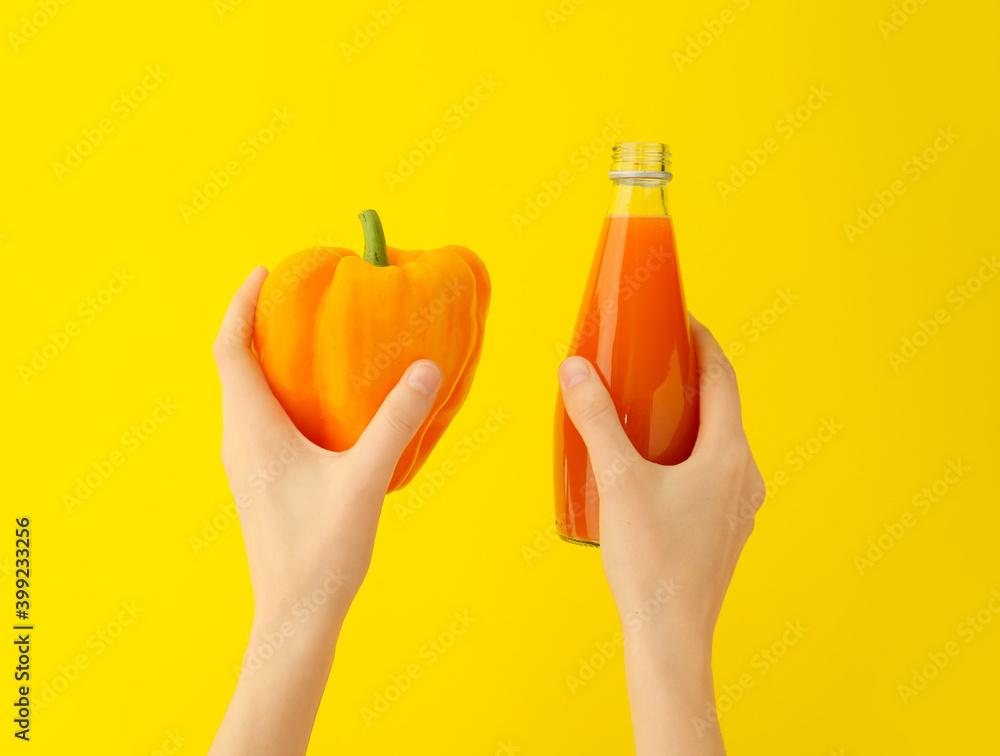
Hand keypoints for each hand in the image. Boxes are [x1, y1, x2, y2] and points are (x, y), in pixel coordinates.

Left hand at [209, 267, 442, 755]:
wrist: (296, 615)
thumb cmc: (322, 550)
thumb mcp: (365, 479)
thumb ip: (395, 422)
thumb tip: (425, 368)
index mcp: (252, 430)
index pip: (230, 350)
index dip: (240, 306)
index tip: (263, 273)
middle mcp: (239, 441)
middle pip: (234, 367)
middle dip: (256, 326)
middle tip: (296, 299)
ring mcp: (246, 464)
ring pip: (246, 395)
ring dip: (268, 361)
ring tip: (310, 341)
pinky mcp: (260, 482)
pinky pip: (260, 420)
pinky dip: (280, 393)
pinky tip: (322, 404)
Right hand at [557, 316, 763, 754]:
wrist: (670, 636)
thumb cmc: (652, 562)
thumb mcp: (618, 480)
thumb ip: (595, 420)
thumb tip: (575, 369)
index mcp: (729, 455)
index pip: (724, 378)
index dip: (703, 343)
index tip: (682, 321)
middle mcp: (744, 477)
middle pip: (723, 410)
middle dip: (691, 380)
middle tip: (654, 363)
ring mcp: (738, 507)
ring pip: (717, 445)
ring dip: (688, 420)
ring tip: (647, 411)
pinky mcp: (723, 531)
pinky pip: (711, 475)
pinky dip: (687, 454)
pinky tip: (652, 467)